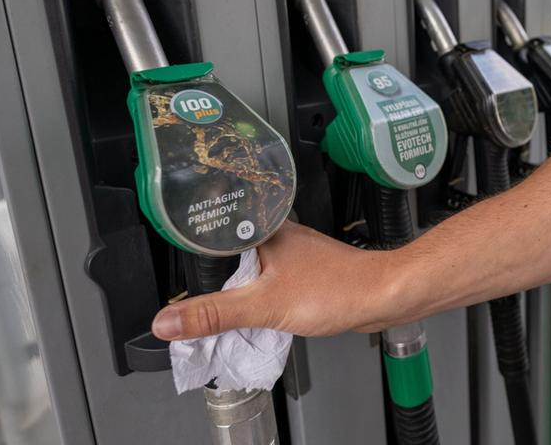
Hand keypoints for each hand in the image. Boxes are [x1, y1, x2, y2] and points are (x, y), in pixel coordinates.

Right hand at [151, 222, 406, 339]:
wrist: (385, 297)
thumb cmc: (336, 290)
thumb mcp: (264, 306)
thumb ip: (214, 314)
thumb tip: (165, 321)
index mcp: (262, 228)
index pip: (212, 231)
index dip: (189, 251)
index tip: (170, 271)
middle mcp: (277, 233)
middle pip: (228, 251)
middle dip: (210, 273)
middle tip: (185, 294)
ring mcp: (293, 252)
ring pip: (251, 266)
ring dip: (236, 285)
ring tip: (214, 302)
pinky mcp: (306, 270)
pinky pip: (270, 279)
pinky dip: (258, 294)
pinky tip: (253, 308)